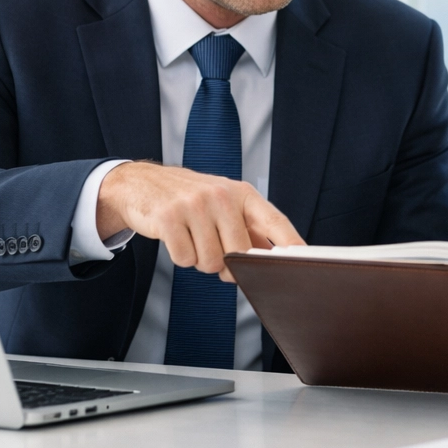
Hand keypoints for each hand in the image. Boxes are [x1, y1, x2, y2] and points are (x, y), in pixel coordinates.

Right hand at [96, 162, 304, 281]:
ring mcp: (195, 205)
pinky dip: (181, 256)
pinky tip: (177, 237)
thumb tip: (273, 259)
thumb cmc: (190, 199)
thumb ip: (249, 229)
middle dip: (226, 264)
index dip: (291, 243)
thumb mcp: (224, 204)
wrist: (142, 183)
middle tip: (213, 248)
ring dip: (200, 260)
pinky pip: (185, 259)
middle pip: (239, 254)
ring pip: (210, 262)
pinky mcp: (169, 217)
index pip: (274, 221)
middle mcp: (221, 195)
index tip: (305, 259)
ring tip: (192, 238)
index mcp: (241, 193)